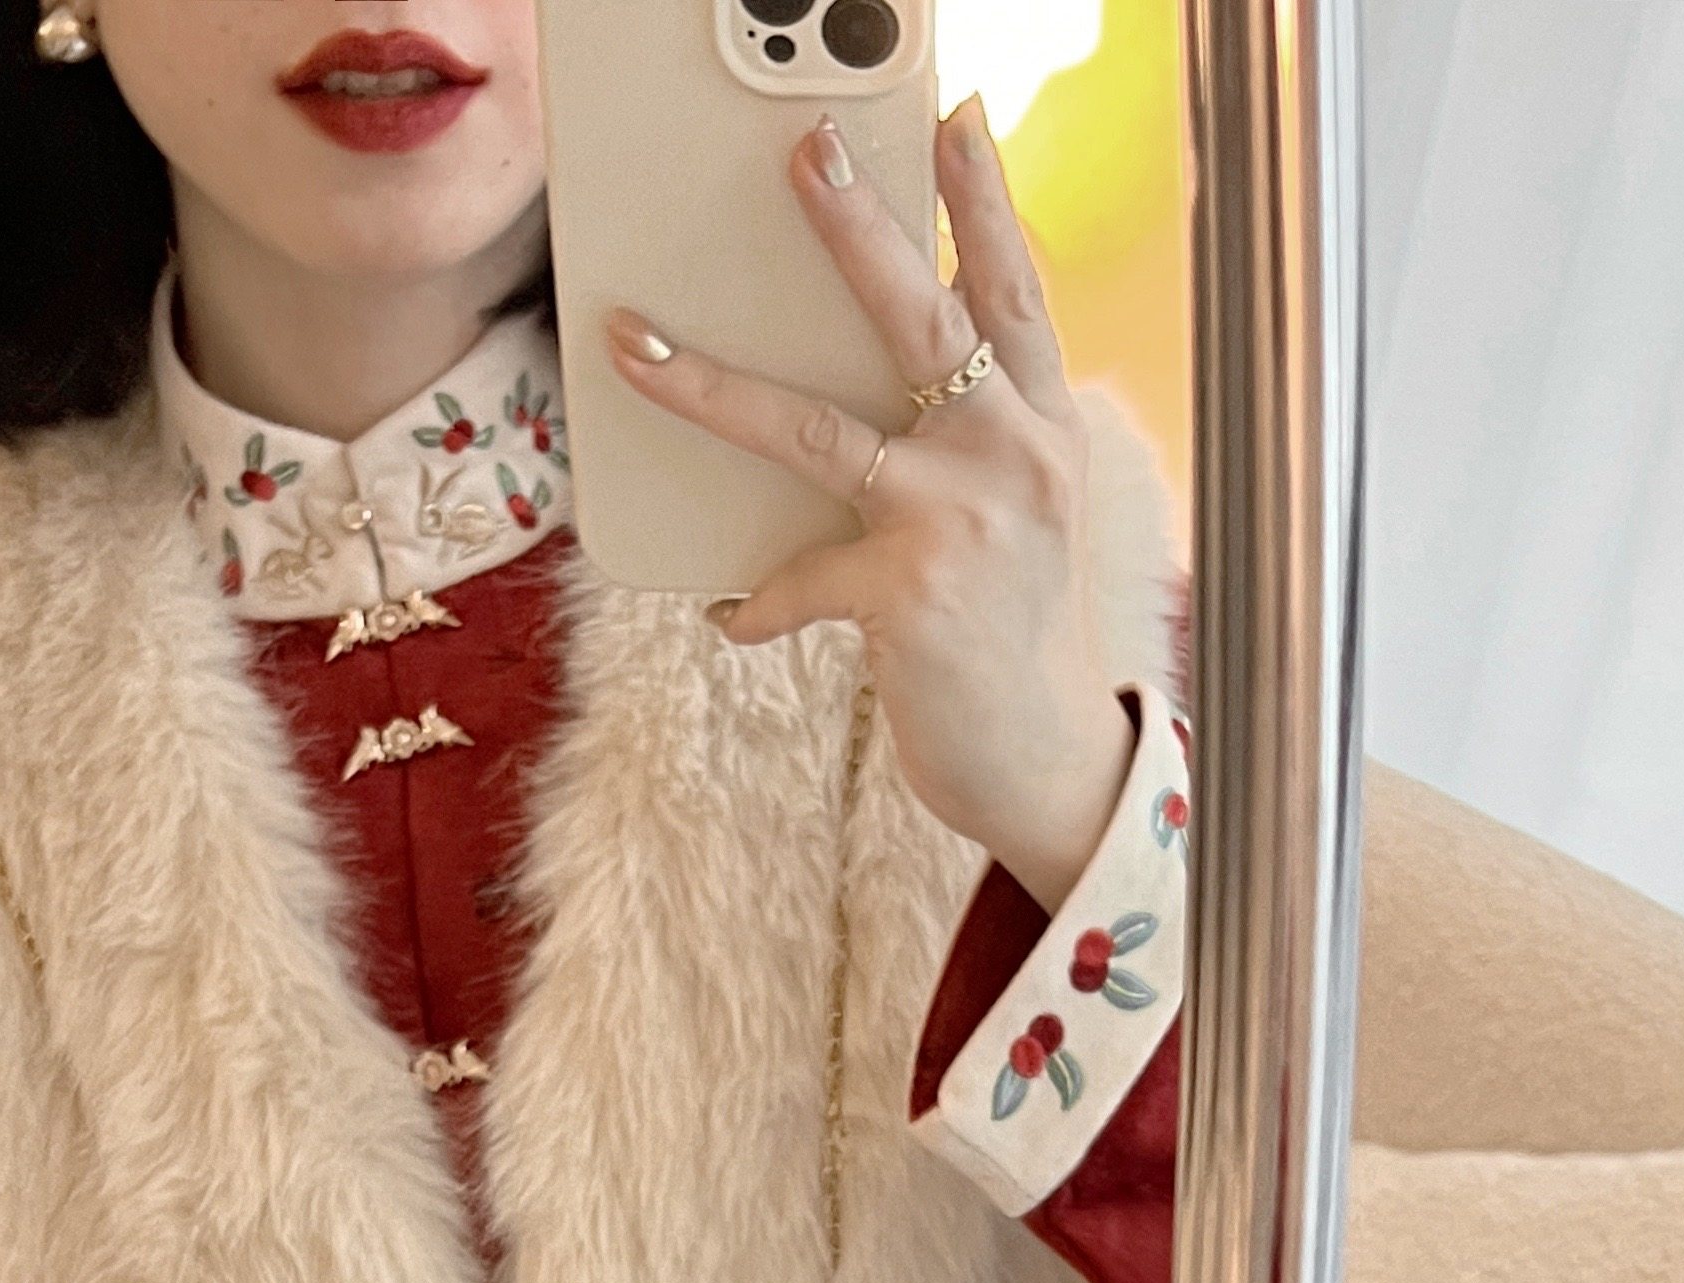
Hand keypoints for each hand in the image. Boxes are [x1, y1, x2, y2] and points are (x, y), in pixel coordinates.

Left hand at [604, 96, 1135, 912]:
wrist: (1046, 765)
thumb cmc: (1012, 636)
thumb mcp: (1013, 524)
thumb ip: (963, 448)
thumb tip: (858, 399)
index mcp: (1042, 430)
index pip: (1017, 294)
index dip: (985, 204)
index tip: (956, 117)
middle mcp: (1013, 459)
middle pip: (925, 319)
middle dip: (858, 229)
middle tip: (805, 149)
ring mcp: (963, 523)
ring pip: (815, 428)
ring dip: (711, 387)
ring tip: (638, 346)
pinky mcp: (908, 594)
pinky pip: (795, 578)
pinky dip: (752, 600)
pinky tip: (725, 612)